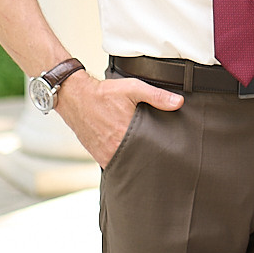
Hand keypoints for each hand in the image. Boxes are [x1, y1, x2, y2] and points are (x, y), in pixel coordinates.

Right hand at [54, 71, 182, 167]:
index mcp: (125, 133)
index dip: (159, 152)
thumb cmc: (103, 93)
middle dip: (148, 158)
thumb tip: (178, 103)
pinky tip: (129, 156)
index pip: (149, 151)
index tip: (168, 152)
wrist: (75, 97)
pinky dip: (122, 161)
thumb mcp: (133, 88)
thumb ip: (156, 96)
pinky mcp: (97, 156)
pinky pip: (114, 164)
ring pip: (126, 164)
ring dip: (134, 160)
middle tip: (158, 156)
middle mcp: (114, 148)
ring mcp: (104, 154)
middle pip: (138, 159)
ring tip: (144, 156)